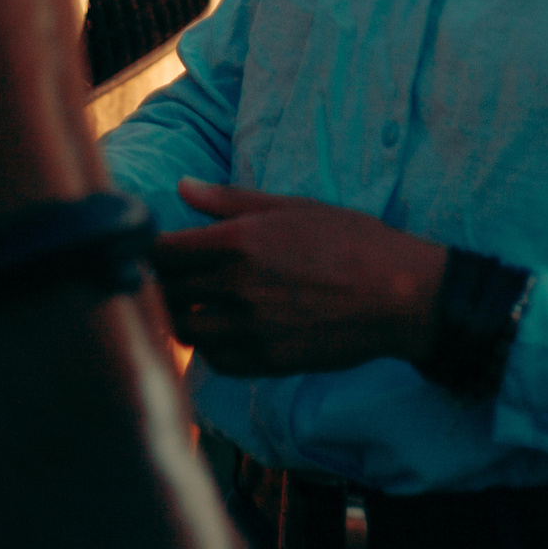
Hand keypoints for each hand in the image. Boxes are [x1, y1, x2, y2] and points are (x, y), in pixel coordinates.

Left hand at [150, 179, 447, 377]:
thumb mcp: (291, 206)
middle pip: (166, 292)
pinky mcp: (267, 362)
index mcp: (238, 243)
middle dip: (160, 282)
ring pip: (185, 330)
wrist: (399, 295)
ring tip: (195, 302)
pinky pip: (215, 360)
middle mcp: (236, 289)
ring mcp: (250, 330)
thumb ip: (229, 200)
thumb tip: (182, 187)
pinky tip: (223, 328)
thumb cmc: (350, 241)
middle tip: (169, 274)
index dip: (148, 249)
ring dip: (182, 315)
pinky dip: (210, 345)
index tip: (150, 246)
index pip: (161, 252)